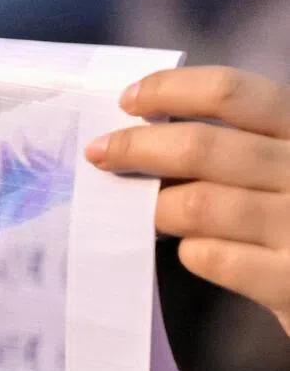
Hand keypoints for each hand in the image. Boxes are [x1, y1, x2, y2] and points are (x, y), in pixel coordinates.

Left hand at [86, 67, 289, 334]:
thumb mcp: (288, 165)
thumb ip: (245, 146)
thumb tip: (152, 133)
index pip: (231, 93)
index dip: (170, 90)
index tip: (128, 100)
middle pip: (200, 147)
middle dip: (136, 147)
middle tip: (99, 153)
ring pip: (196, 204)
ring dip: (154, 206)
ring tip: (138, 210)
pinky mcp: (286, 280)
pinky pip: (210, 256)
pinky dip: (188, 249)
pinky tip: (189, 247)